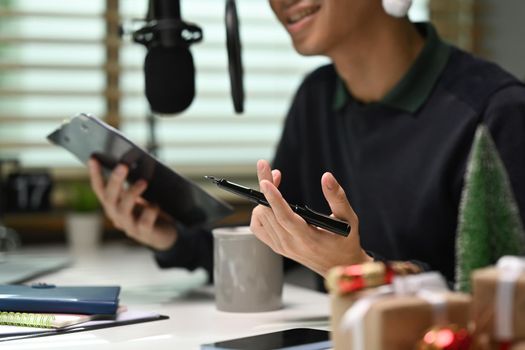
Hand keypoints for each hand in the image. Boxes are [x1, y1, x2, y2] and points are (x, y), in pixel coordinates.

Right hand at [87, 159, 176, 250]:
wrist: (166, 233)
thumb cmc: (152, 209)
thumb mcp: (142, 194)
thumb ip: (137, 181)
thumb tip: (139, 161)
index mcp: (114, 204)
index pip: (100, 189)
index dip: (95, 174)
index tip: (92, 158)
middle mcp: (117, 215)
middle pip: (109, 198)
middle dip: (115, 180)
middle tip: (123, 165)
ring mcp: (129, 226)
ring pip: (122, 210)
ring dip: (132, 194)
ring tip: (144, 181)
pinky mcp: (145, 233)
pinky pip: (144, 222)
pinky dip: (150, 211)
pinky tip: (156, 204)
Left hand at [250, 159, 371, 276]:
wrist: (339, 266)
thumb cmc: (345, 242)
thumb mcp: (348, 218)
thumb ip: (337, 197)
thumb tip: (327, 177)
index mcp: (308, 238)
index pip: (285, 217)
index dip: (273, 198)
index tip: (266, 182)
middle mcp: (290, 244)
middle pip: (268, 212)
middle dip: (267, 187)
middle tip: (272, 170)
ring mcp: (280, 246)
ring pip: (260, 217)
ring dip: (264, 197)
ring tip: (275, 183)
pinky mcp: (276, 246)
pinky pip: (258, 227)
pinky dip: (259, 212)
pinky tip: (270, 203)